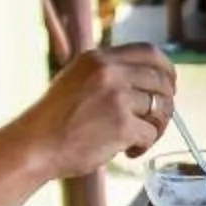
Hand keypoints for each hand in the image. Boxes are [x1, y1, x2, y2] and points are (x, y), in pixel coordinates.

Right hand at [23, 42, 174, 176]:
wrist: (34, 146)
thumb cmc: (54, 121)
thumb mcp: (76, 80)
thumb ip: (105, 74)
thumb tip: (146, 80)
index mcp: (98, 58)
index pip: (149, 52)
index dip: (166, 69)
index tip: (170, 85)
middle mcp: (109, 72)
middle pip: (160, 81)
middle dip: (166, 104)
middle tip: (158, 121)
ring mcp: (117, 98)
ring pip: (160, 108)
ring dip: (156, 128)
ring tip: (138, 140)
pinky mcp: (122, 125)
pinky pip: (150, 134)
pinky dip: (143, 146)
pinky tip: (128, 153)